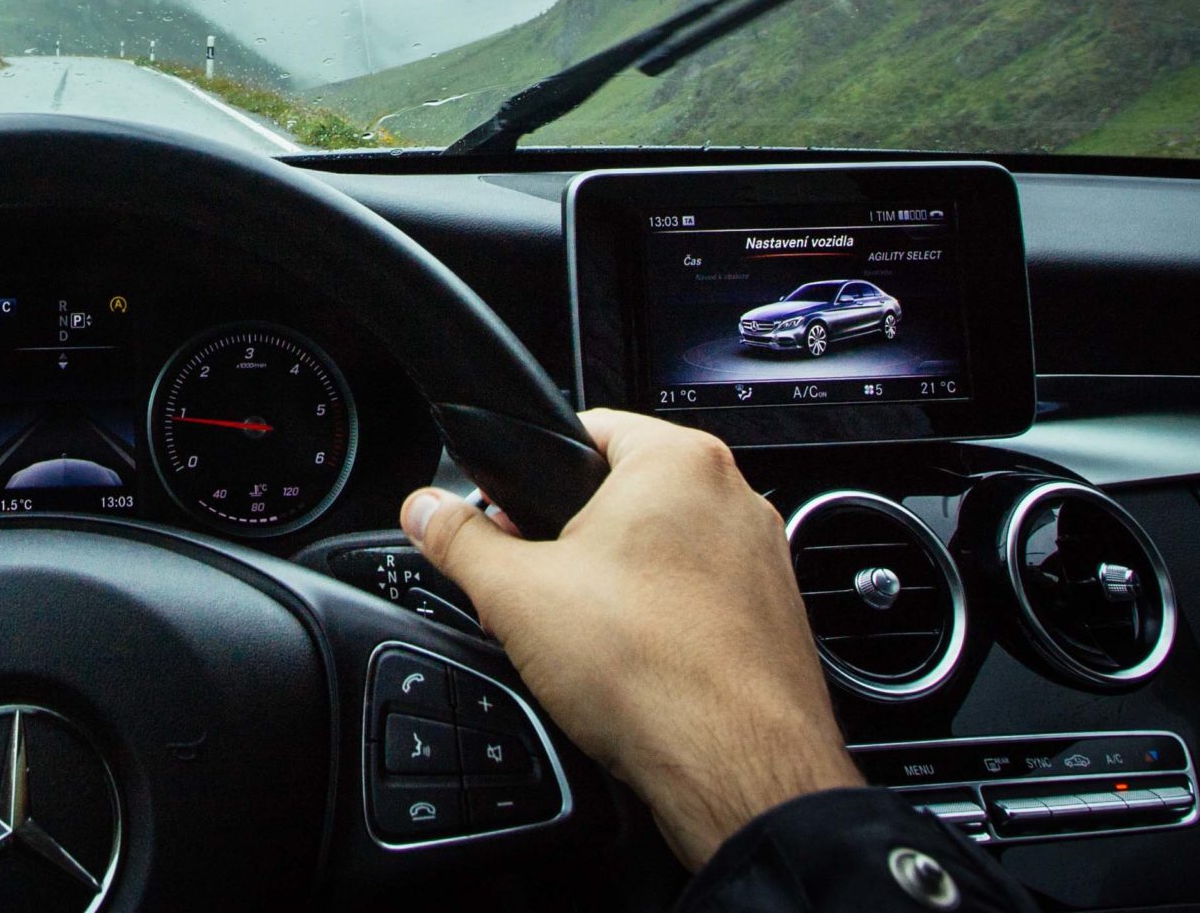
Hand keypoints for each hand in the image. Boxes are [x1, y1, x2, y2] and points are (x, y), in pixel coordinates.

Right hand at [400, 409, 858, 868]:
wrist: (733, 769)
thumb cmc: (651, 670)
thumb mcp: (515, 594)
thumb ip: (459, 541)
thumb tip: (424, 511)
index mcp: (678, 462)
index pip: (587, 429)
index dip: (531, 476)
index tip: (507, 518)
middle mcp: (735, 498)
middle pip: (626, 494)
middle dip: (574, 539)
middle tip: (537, 587)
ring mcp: (764, 560)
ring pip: (666, 550)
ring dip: (620, 582)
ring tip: (585, 634)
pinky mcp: (775, 617)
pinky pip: (701, 599)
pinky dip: (664, 620)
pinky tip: (633, 664)